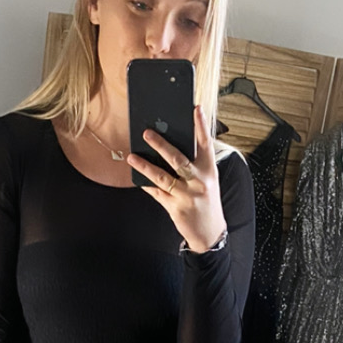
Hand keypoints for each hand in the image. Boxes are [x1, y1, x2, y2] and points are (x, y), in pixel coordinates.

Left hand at [127, 103, 226, 252]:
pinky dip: (146, 184)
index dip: (201, 125)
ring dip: (145, 166)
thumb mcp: (207, 180)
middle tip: (147, 133)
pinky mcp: (175, 207)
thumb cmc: (207, 202)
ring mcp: (186, 195)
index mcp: (209, 170)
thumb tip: (172, 147)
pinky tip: (136, 177)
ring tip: (132, 157)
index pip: (205, 144)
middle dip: (161, 145)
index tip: (195, 109)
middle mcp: (199, 181)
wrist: (209, 232)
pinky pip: (157, 193)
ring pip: (163, 177)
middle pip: (178, 159)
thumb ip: (195, 165)